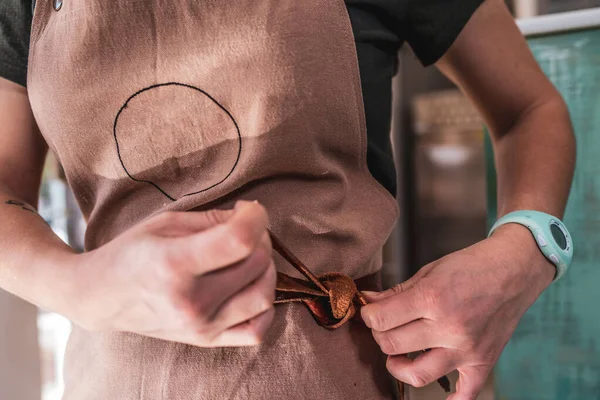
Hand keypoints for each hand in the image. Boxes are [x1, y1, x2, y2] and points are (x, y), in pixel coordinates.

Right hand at [67, 200, 275, 346]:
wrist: (101, 297)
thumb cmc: (132, 253)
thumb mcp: (166, 223)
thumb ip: (214, 219)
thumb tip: (252, 218)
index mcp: (174, 263)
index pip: (239, 241)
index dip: (256, 218)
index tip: (251, 210)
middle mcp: (190, 301)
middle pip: (256, 264)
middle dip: (261, 237)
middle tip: (246, 229)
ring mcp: (200, 326)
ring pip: (264, 296)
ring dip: (266, 269)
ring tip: (249, 256)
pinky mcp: (206, 341)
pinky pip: (257, 330)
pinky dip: (264, 307)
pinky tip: (250, 287)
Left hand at [361, 224, 555, 398]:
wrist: (513, 270)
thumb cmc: (470, 266)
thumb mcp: (429, 271)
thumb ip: (396, 292)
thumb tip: (368, 301)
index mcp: (432, 298)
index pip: (381, 318)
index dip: (368, 316)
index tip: (370, 313)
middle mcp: (449, 327)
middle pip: (393, 345)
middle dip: (380, 335)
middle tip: (384, 327)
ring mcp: (467, 349)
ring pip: (418, 374)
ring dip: (398, 367)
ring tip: (397, 356)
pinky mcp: (483, 362)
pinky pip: (465, 394)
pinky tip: (438, 393)